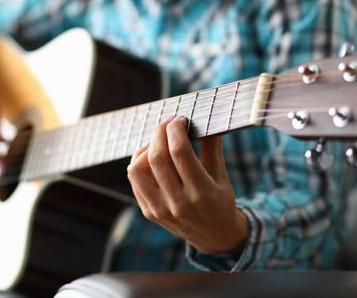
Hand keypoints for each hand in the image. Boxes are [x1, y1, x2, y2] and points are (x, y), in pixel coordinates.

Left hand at [127, 116, 247, 255]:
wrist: (214, 236)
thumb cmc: (220, 200)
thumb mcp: (221, 176)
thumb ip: (212, 147)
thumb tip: (204, 119)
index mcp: (201, 192)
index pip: (180, 152)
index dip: (176, 130)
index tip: (180, 120)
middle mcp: (178, 203)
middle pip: (157, 157)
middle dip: (160, 132)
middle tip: (168, 123)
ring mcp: (160, 209)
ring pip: (137, 169)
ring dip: (146, 149)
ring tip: (158, 142)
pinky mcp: (149, 212)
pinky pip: (135, 180)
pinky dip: (139, 163)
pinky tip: (152, 156)